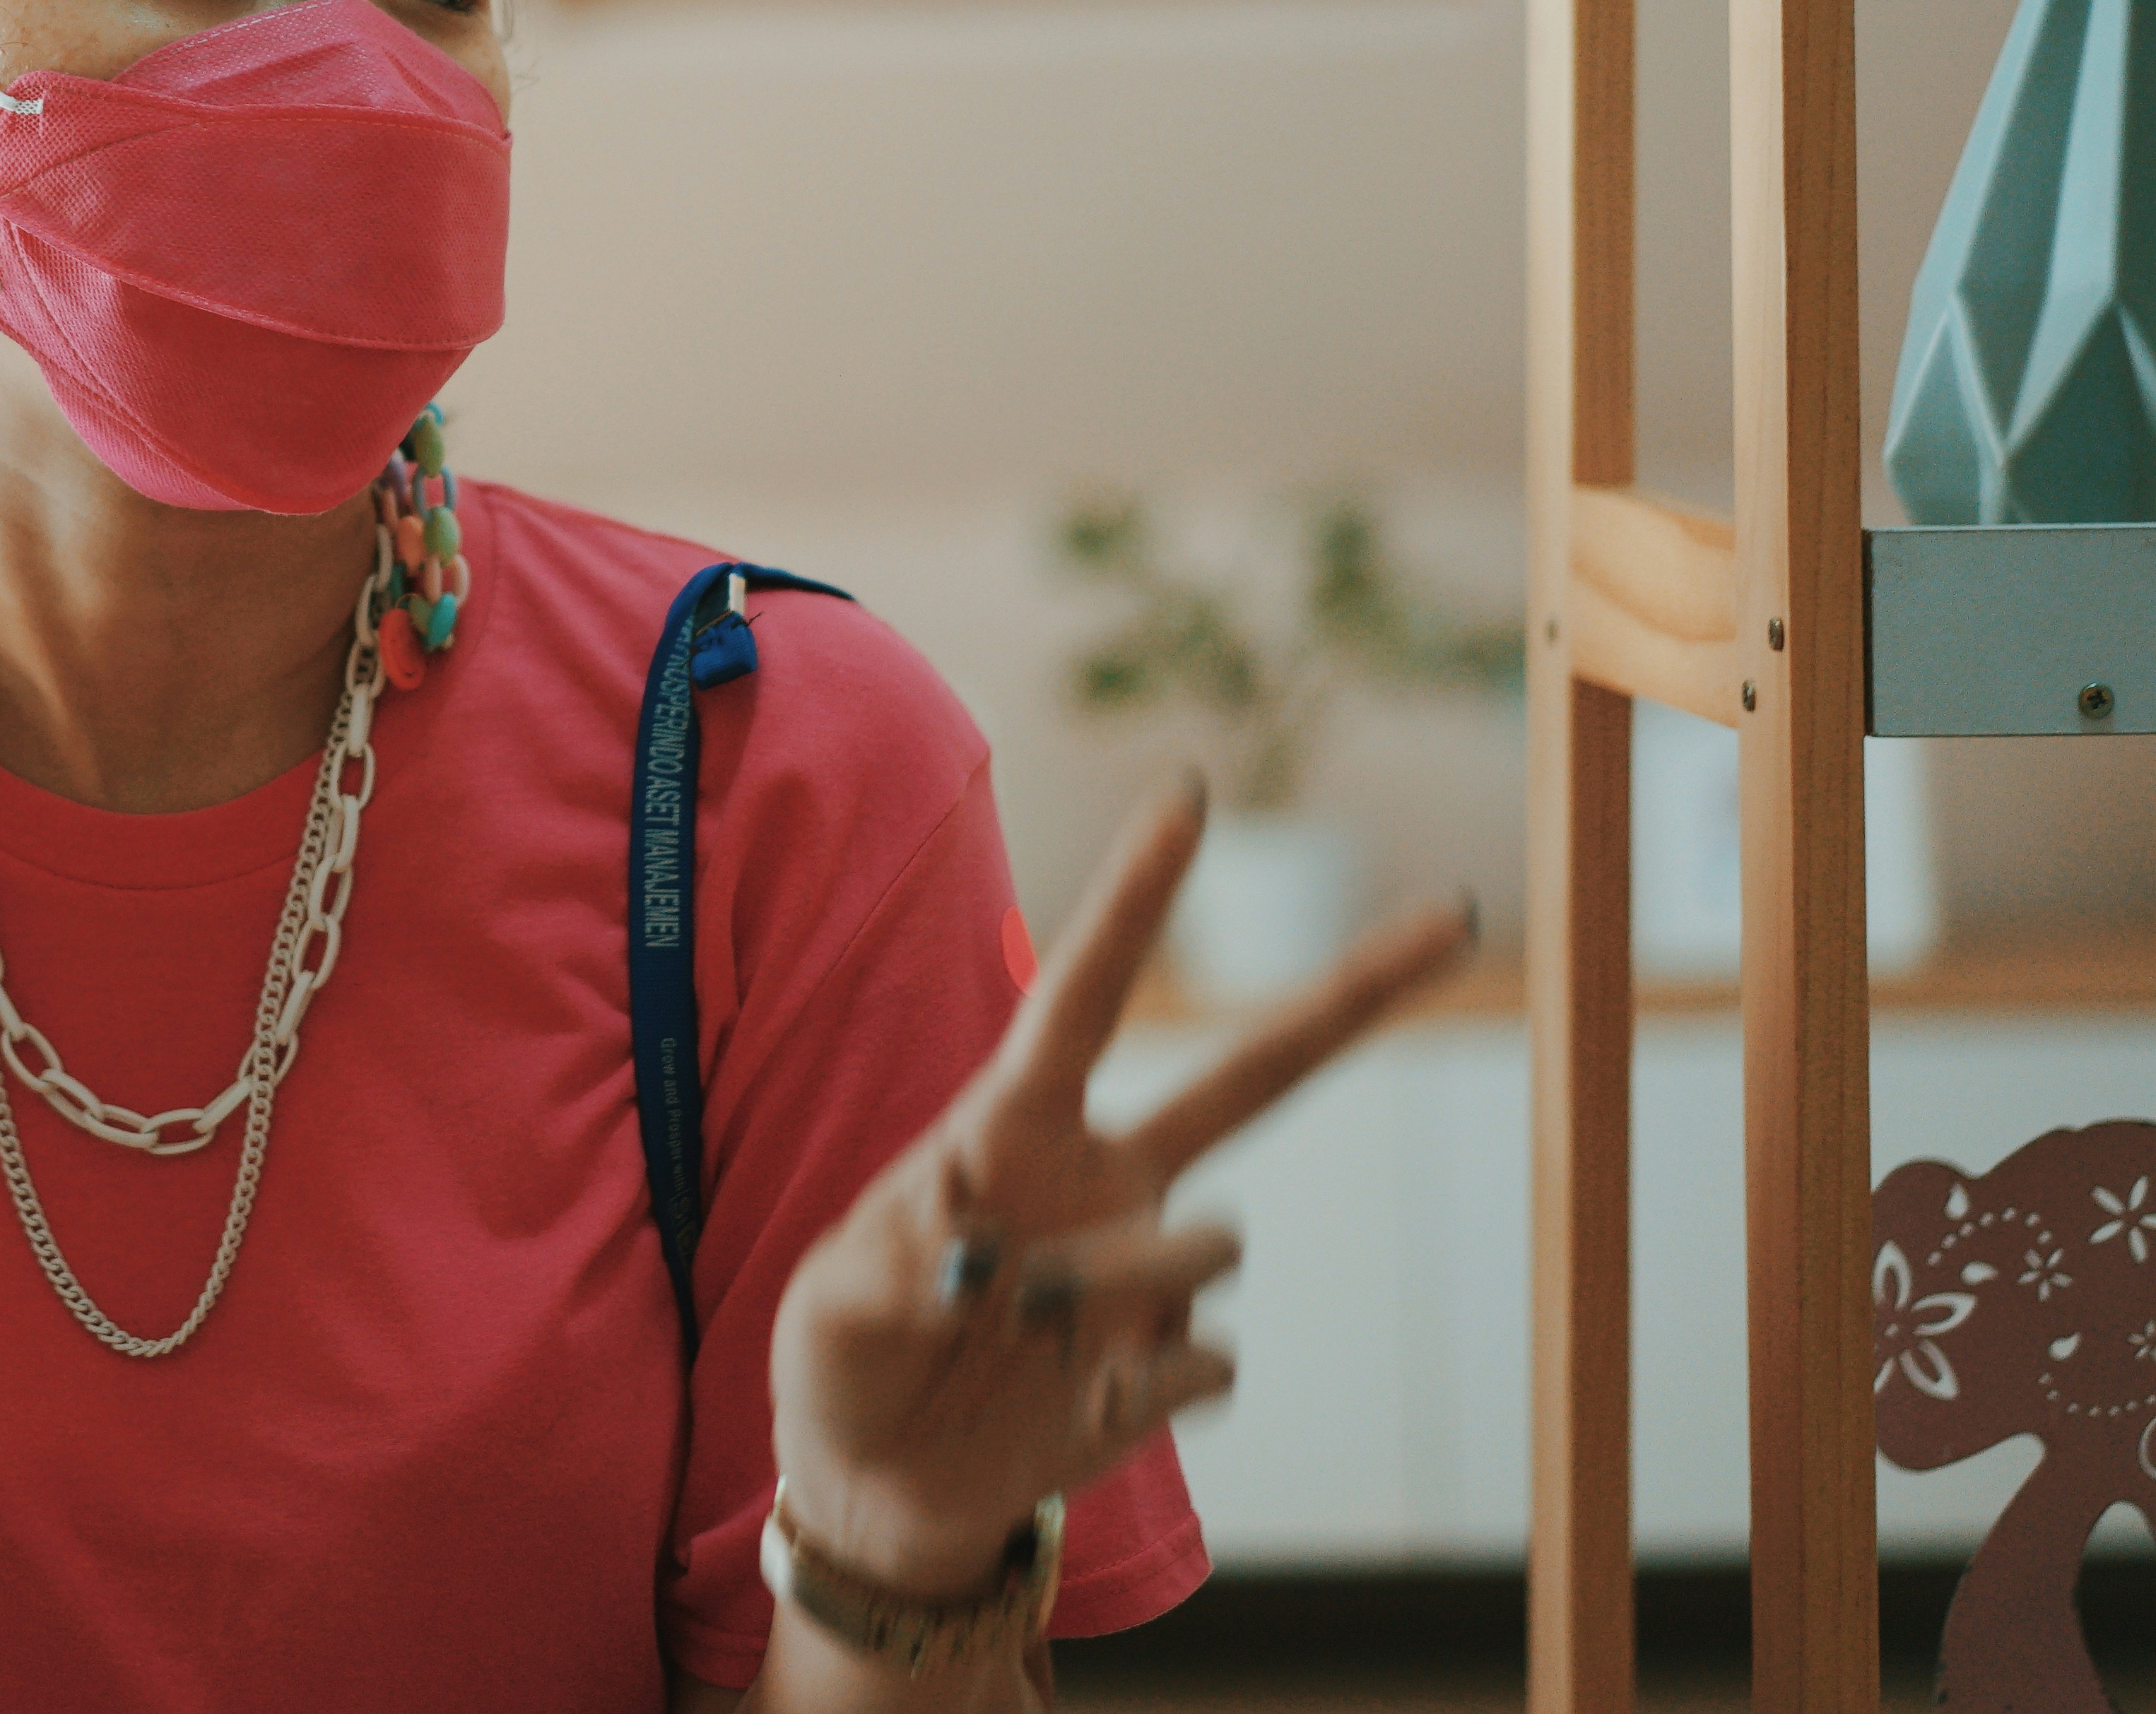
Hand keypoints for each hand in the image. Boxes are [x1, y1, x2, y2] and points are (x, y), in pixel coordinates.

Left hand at [765, 783, 1470, 1598]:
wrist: (882, 1490)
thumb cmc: (843, 1363)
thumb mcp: (832, 1305)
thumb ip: (899, 1269)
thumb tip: (992, 1264)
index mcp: (1011, 1128)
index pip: (1085, 994)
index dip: (1136, 899)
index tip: (1189, 798)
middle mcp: (1105, 1180)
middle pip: (1252, 1077)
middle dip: (1354, 993)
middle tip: (1456, 915)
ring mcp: (1148, 1273)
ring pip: (1214, 1244)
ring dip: (1118, 1292)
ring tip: (1017, 1335)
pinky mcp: (1171, 1369)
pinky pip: (1209, 1359)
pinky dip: (1136, 1392)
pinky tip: (1071, 1408)